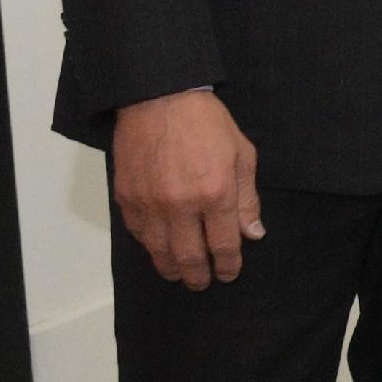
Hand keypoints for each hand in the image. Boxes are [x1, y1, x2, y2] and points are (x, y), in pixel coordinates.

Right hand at [111, 88, 261, 287]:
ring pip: (159, 252)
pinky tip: (158, 250)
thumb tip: (253, 234)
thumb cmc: (205, 122)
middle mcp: (181, 205)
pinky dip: (150, 247)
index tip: (229, 274)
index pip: (223, 245)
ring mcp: (150, 203)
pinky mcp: (127, 197)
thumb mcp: (242, 154)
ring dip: (171, 269)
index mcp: (215, 194)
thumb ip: (248, 199)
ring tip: (179, 274)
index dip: (228, 266)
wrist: (159, 97)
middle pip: (189, 257)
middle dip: (199, 276)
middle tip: (202, 283)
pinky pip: (138, 234)